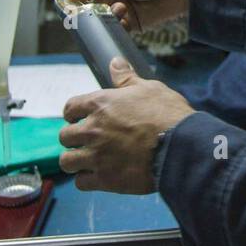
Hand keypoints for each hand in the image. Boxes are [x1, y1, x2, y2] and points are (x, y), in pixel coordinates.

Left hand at [59, 57, 193, 193]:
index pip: (70, 107)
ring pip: (67, 161)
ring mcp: (96, 156)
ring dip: (76, 160)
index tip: (79, 117)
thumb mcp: (150, 88)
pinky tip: (99, 176)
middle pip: (65, 136)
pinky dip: (88, 179)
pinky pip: (81, 183)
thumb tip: (114, 62)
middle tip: (89, 140)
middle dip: (74, 138)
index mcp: (101, 105)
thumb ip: (127, 78)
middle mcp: (92, 130)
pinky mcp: (105, 179)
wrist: (180, 147)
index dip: (73, 113)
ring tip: (89, 160)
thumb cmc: (167, 114)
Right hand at [65, 0, 197, 30]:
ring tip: (121, 8)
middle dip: (92, 12)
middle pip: (89, 9)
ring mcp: (120, 10)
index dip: (77, 0)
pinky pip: (117, 30)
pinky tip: (126, 18)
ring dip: (107, 18)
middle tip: (101, 8)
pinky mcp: (131, 23)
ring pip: (102, 21)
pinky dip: (118, 28)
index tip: (74, 7)